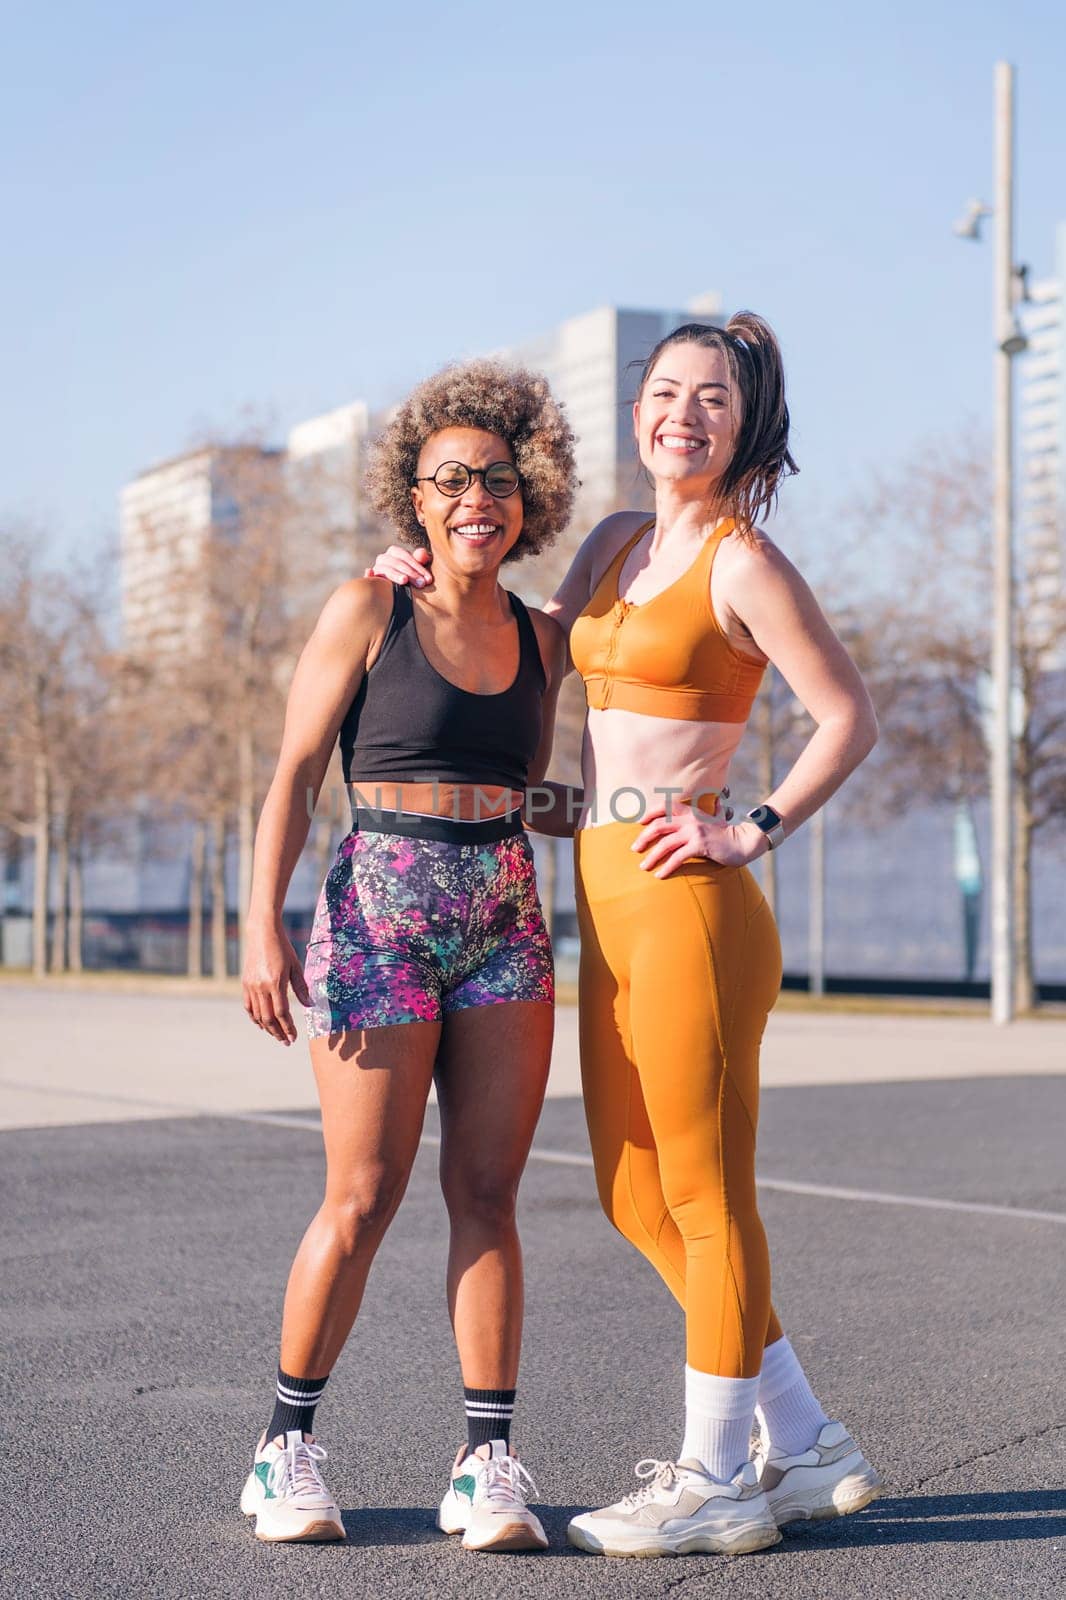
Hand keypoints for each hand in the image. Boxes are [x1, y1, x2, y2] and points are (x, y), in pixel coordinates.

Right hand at [242, 918, 311, 1044]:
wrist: (262, 933)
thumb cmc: (283, 948)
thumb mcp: (296, 966)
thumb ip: (301, 988)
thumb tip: (310, 1006)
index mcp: (275, 982)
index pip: (281, 1013)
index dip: (288, 1027)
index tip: (294, 1037)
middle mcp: (261, 986)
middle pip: (268, 1018)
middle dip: (278, 1032)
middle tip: (286, 1042)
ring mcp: (251, 985)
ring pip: (257, 1014)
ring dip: (267, 1028)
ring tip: (276, 1035)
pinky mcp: (245, 983)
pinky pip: (248, 1006)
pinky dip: (254, 1017)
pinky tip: (262, 1024)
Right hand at [364, 544, 434, 588]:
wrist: (402, 594)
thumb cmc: (414, 578)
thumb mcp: (420, 569)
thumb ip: (422, 560)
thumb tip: (422, 554)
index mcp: (394, 552)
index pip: (405, 556)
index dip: (417, 566)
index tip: (428, 579)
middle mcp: (383, 559)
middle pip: (396, 562)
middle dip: (410, 573)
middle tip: (421, 584)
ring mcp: (376, 569)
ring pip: (384, 569)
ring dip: (395, 574)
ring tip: (404, 581)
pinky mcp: (371, 581)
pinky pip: (368, 577)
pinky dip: (368, 575)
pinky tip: (370, 573)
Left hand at [631, 803, 766, 877]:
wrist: (744, 842)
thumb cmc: (727, 833)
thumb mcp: (715, 818)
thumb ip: (709, 811)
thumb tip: (712, 803)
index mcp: (691, 811)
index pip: (664, 806)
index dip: (649, 813)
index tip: (639, 823)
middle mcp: (690, 819)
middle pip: (659, 825)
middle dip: (643, 837)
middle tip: (635, 849)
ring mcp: (695, 831)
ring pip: (665, 843)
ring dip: (651, 856)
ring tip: (644, 866)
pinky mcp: (700, 845)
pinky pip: (677, 857)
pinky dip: (666, 867)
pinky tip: (660, 875)